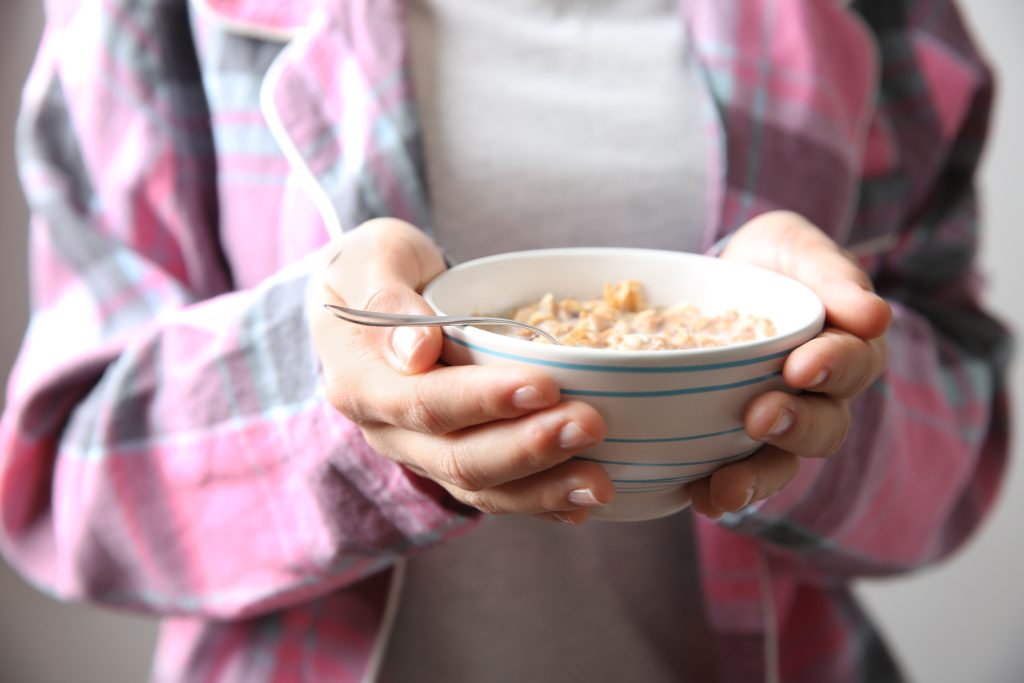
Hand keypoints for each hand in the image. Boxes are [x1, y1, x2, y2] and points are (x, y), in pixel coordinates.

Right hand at [307, 218, 612, 523]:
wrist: (365, 299)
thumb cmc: (376, 268)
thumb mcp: (374, 256)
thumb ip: (388, 294)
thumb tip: (417, 350)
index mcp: (360, 380)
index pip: (422, 402)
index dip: (483, 401)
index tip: (544, 386)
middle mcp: (386, 430)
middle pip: (457, 457)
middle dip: (529, 448)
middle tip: (591, 426)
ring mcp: (418, 453)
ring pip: (479, 487)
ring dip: (543, 488)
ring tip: (602, 482)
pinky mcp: (449, 461)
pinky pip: (495, 494)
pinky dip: (541, 502)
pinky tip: (583, 502)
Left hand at [687, 211, 890, 518]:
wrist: (720, 279)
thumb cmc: (771, 261)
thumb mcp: (795, 247)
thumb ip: (831, 274)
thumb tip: (875, 315)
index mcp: (847, 347)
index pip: (852, 361)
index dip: (832, 366)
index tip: (801, 366)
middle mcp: (820, 396)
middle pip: (825, 425)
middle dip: (795, 425)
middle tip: (760, 417)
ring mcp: (779, 423)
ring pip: (782, 463)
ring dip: (756, 478)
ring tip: (724, 487)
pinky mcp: (734, 441)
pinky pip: (734, 475)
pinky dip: (717, 491)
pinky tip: (696, 497)